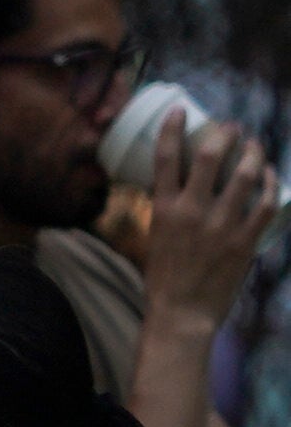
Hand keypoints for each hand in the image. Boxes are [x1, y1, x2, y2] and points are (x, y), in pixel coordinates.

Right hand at [141, 114, 282, 324]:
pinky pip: (266, 202)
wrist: (181, 314)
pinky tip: (271, 175)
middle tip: (232, 127)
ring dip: (254, 153)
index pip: (165, 158)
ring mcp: (221, 225)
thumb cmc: (163, 280)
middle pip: (211, 157)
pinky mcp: (244, 240)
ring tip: (255, 145)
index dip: (172, 129)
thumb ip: (170, 213)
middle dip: (225, 134)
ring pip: (246, 174)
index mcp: (163, 211)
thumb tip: (185, 191)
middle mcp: (192, 212)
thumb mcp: (156, 239)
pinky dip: (271, 184)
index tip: (180, 111)